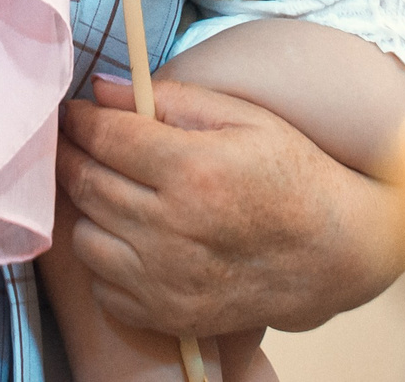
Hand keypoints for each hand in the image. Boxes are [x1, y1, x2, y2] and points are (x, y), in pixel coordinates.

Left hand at [56, 76, 404, 337]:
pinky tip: (132, 237)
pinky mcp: (167, 314)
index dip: (80, 120)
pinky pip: (102, 284)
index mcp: (193, 170)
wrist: (333, 252)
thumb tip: (103, 89)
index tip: (74, 112)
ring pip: (85, 237)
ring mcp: (167, 279)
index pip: (106, 137)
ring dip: (89, 209)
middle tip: (75, 142)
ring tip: (112, 190)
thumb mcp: (244, 118)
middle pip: (87, 184)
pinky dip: (107, 258)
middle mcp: (173, 228)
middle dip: (72, 156)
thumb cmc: (291, 175)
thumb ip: (171, 99)